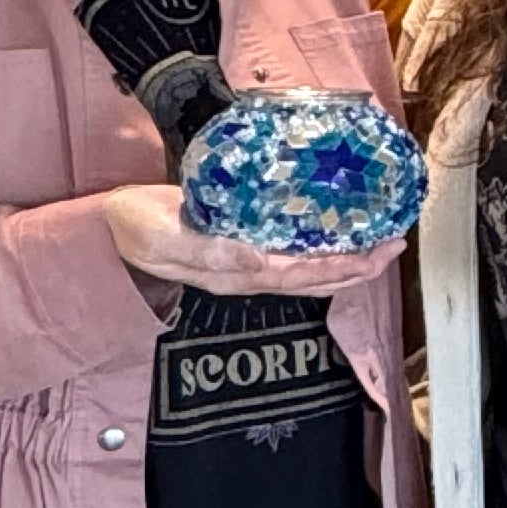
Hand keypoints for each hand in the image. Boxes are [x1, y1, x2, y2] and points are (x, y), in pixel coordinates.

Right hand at [99, 183, 404, 300]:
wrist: (110, 230)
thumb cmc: (135, 230)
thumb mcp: (166, 238)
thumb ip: (210, 252)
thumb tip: (257, 260)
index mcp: (237, 273)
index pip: (303, 274)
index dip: (343, 266)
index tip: (377, 253)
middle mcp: (248, 273)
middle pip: (316, 277)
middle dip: (360, 266)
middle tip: (396, 244)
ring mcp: (245, 263)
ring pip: (308, 269)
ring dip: (347, 259)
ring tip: (380, 242)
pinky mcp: (240, 246)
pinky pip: (291, 253)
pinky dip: (320, 247)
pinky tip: (335, 235)